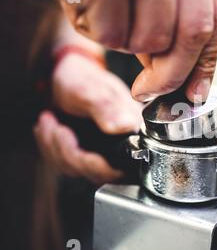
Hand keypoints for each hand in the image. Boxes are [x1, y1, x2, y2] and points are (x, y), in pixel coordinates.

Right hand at [18, 0, 216, 101]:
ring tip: (111, 17)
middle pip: (194, 32)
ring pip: (153, 39)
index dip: (207, 60)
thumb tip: (196, 89)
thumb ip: (180, 33)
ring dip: (129, 45)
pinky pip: (114, 35)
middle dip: (172, 75)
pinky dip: (100, 34)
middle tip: (147, 91)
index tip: (195, 92)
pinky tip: (89, 7)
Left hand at [34, 53, 141, 184]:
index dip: (94, 163)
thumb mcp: (92, 88)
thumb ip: (107, 107)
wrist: (69, 75)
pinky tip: (49, 129)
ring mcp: (106, 152)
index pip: (122, 167)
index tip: (70, 140)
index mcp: (134, 131)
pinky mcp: (90, 155)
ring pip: (79, 170)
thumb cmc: (83, 78)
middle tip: (56, 127)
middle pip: (99, 173)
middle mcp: (124, 146)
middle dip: (69, 153)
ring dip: (55, 148)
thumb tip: (124, 126)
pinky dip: (52, 148)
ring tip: (49, 121)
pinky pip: (68, 165)